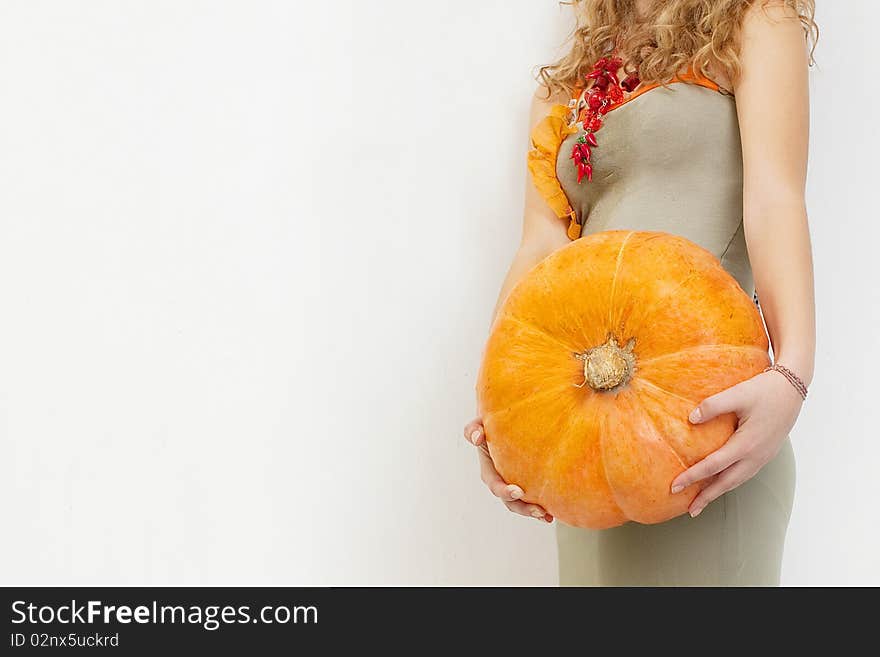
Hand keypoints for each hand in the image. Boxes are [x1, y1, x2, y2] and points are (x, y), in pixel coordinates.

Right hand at [463, 418, 553, 522]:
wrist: (505, 422)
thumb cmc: (491, 423)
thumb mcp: (479, 424)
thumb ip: (473, 429)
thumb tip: (477, 437)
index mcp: (489, 470)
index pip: (495, 484)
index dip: (505, 491)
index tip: (518, 491)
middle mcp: (500, 481)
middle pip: (510, 501)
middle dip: (524, 508)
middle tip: (539, 511)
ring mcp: (513, 484)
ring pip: (521, 504)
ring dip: (533, 512)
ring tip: (547, 516)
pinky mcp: (527, 483)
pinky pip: (533, 498)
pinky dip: (541, 507)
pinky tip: (553, 512)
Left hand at [670, 368, 803, 517]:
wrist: (793, 388)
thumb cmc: (764, 390)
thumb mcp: (737, 394)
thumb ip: (712, 406)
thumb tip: (690, 419)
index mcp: (746, 444)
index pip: (713, 466)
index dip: (692, 477)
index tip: (674, 487)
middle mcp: (756, 456)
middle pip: (726, 483)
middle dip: (706, 497)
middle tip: (689, 510)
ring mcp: (762, 457)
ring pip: (737, 481)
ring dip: (719, 492)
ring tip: (701, 502)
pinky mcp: (765, 454)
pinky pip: (744, 474)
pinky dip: (730, 482)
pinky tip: (720, 482)